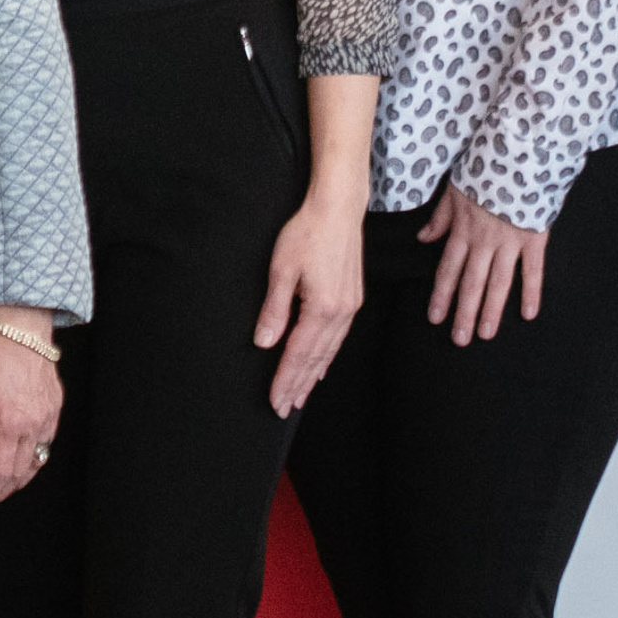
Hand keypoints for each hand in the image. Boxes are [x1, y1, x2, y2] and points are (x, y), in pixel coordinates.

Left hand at [0, 306, 61, 511]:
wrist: (20, 326)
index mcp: (8, 424)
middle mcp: (33, 425)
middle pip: (20, 474)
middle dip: (1, 492)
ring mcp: (48, 417)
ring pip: (37, 463)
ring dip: (19, 480)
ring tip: (1, 486)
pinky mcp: (56, 408)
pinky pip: (47, 444)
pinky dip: (33, 459)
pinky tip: (20, 459)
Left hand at [256, 193, 365, 417]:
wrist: (338, 208)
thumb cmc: (307, 232)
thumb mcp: (282, 269)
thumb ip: (274, 310)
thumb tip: (264, 343)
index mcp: (322, 308)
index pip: (299, 353)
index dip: (285, 379)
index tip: (275, 401)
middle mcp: (341, 313)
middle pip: (315, 358)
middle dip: (298, 385)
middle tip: (284, 408)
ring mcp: (350, 307)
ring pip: (329, 351)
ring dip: (313, 375)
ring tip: (300, 395)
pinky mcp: (353, 298)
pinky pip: (339, 337)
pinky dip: (327, 356)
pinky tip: (321, 366)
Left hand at [418, 182, 547, 343]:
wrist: (517, 155)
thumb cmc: (483, 171)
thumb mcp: (453, 191)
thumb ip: (440, 218)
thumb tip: (422, 238)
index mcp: (463, 231)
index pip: (448, 270)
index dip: (441, 295)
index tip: (435, 317)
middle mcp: (484, 242)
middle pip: (471, 283)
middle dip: (463, 313)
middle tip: (459, 339)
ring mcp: (510, 242)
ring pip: (498, 283)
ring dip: (491, 310)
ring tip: (484, 334)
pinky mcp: (534, 239)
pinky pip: (533, 270)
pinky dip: (531, 292)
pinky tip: (527, 314)